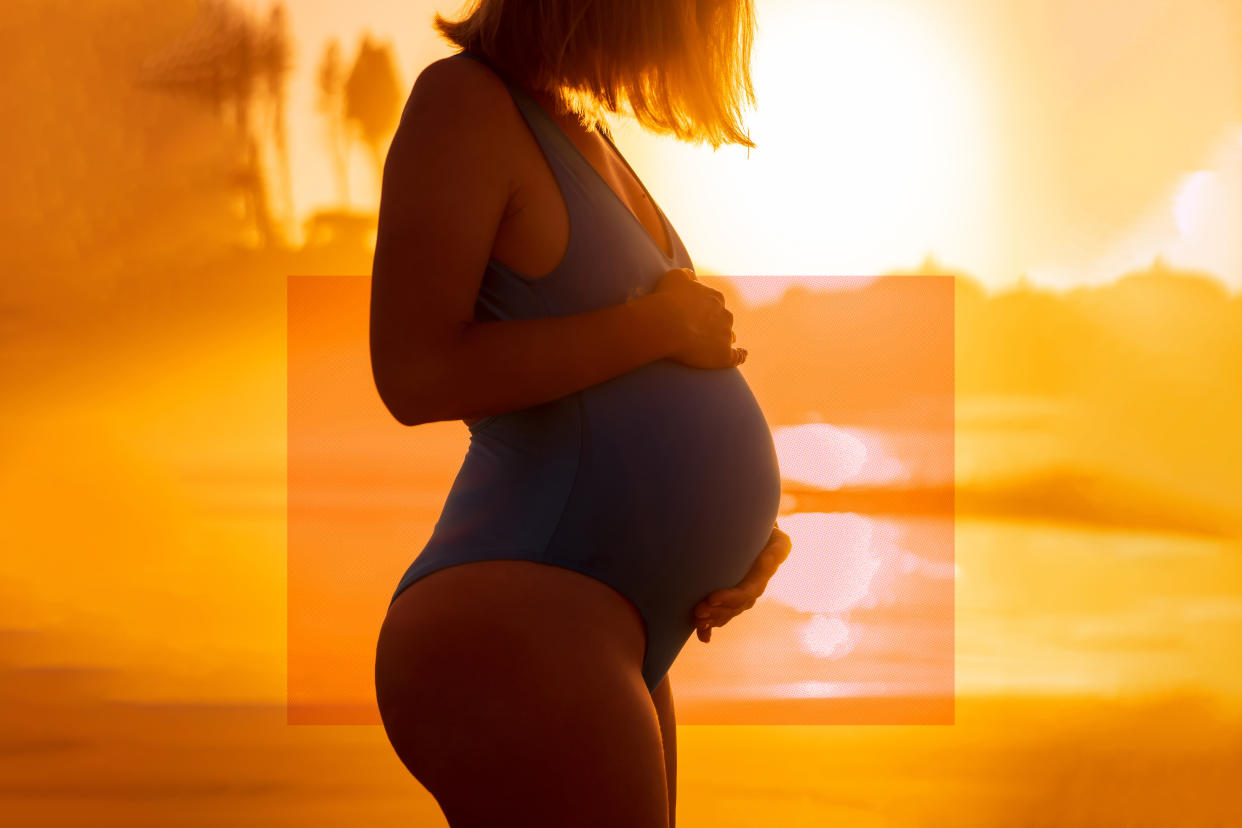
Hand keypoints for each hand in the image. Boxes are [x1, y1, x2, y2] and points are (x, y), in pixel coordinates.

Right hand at [651, 267, 746, 368]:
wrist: (666, 324)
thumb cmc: (667, 299)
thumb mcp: (675, 277)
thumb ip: (686, 275)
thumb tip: (692, 277)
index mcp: (715, 297)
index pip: (715, 302)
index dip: (705, 309)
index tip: (694, 315)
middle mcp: (725, 314)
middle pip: (723, 319)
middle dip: (715, 324)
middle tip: (699, 331)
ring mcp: (726, 335)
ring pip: (729, 337)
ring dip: (723, 339)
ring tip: (712, 345)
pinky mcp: (724, 354)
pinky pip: (737, 356)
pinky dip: (740, 355)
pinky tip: (741, 355)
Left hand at [691, 523, 791, 641]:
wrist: (754, 532)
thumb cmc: (762, 528)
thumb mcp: (775, 535)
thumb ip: (777, 545)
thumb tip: (767, 555)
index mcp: (763, 574)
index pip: (747, 591)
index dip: (730, 598)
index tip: (711, 598)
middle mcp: (755, 587)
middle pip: (736, 606)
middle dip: (717, 612)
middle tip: (697, 611)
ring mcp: (743, 593)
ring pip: (728, 612)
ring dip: (713, 619)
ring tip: (696, 620)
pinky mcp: (730, 596)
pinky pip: (722, 614)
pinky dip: (711, 629)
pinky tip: (703, 638)